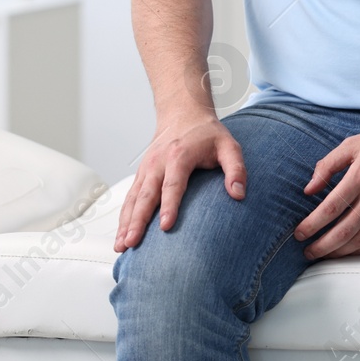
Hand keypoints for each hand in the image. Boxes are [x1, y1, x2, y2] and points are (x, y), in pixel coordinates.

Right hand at [115, 114, 246, 250]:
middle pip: (146, 195)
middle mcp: (158, 163)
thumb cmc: (207, 134)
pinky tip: (121, 236)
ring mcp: (146, 169)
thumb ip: (236, 168)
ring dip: (125, 223)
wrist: (183, 114)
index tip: (165, 226)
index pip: (173, 184)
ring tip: (121, 246)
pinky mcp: (141, 175)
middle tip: (131, 242)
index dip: (169, 206)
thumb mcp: (228, 145)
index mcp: (179, 155)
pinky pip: (129, 198)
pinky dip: (123, 217)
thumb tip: (238, 193)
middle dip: (137, 220)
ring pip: (133, 199)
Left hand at [294, 120, 359, 260]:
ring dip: (338, 252)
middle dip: (322, 246)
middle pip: (344, 231)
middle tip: (307, 251)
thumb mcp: (353, 144)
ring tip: (323, 254)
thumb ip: (328, 165)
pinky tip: (347, 251)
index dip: (312, 224)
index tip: (299, 233)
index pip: (331, 207)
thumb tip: (309, 188)